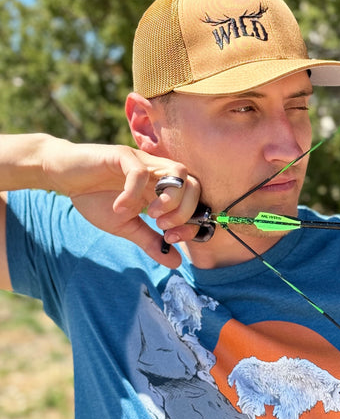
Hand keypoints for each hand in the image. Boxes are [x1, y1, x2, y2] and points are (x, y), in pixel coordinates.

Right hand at [39, 137, 199, 266]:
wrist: (64, 177)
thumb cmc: (97, 198)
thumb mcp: (127, 227)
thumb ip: (152, 241)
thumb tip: (176, 263)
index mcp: (163, 187)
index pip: (196, 199)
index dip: (192, 221)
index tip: (171, 238)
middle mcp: (159, 172)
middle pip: (194, 184)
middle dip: (185, 212)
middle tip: (162, 227)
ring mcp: (143, 161)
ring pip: (177, 172)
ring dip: (170, 199)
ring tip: (151, 216)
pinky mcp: (121, 155)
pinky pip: (139, 172)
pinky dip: (134, 194)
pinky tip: (121, 208)